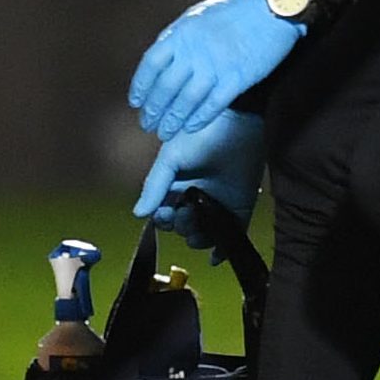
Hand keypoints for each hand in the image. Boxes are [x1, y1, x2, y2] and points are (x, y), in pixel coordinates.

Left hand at [129, 0, 301, 134]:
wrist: (271, 8)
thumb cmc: (234, 10)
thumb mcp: (196, 16)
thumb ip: (177, 38)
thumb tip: (160, 62)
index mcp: (181, 33)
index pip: (151, 64)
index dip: (141, 86)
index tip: (136, 102)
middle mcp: (194, 51)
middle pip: (165, 88)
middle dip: (154, 110)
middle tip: (148, 124)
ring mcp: (216, 66)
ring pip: (186, 101)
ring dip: (173, 120)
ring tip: (166, 132)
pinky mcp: (237, 79)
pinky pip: (212, 105)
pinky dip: (199, 119)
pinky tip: (190, 128)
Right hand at [133, 109, 264, 250]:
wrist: (237, 121)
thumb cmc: (199, 134)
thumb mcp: (170, 157)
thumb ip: (155, 185)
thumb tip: (139, 214)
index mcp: (177, 187)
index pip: (165, 213)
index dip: (163, 219)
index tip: (165, 214)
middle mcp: (196, 198)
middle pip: (183, 227)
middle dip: (181, 226)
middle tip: (186, 214)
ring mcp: (219, 204)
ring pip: (204, 234)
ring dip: (198, 237)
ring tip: (200, 225)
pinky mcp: (240, 207)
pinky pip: (231, 234)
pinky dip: (221, 250)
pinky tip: (214, 258)